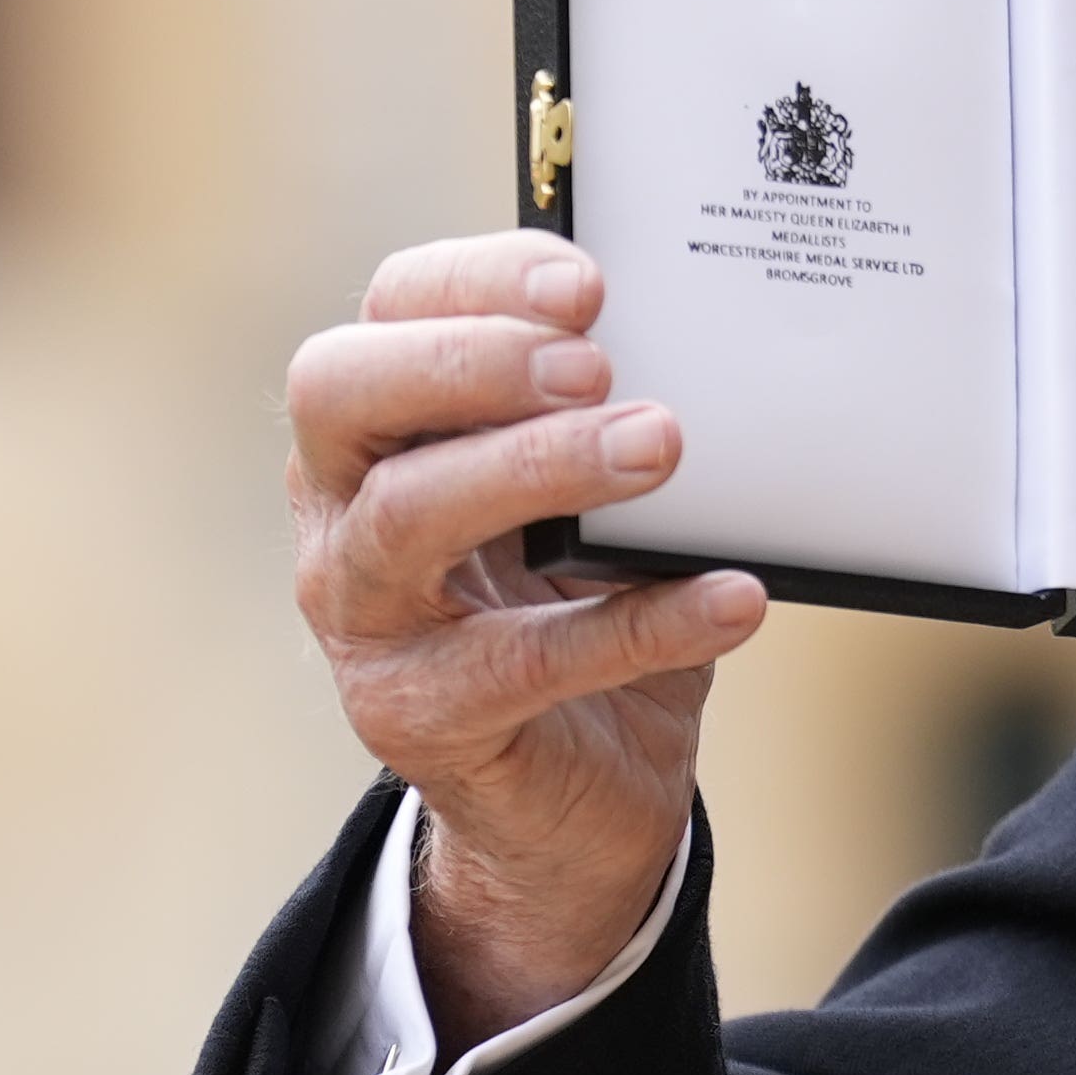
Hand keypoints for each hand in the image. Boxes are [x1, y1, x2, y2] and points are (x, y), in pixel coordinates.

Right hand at [288, 232, 768, 1043]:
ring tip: (659, 445)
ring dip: (536, 466)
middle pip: (340, 393)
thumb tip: (717, 340)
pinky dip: (641, 624)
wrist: (579, 793)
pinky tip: (735, 598)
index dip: (475, 282)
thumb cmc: (582, 608)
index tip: (589, 283)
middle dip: (468, 360)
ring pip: (406, 516)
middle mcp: (342, 512)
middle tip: (595, 366)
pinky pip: (524, 662)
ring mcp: (364, 619)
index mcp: (380, 432)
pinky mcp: (418, 718)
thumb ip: (619, 421)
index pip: (385, 313)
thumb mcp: (593, 501)